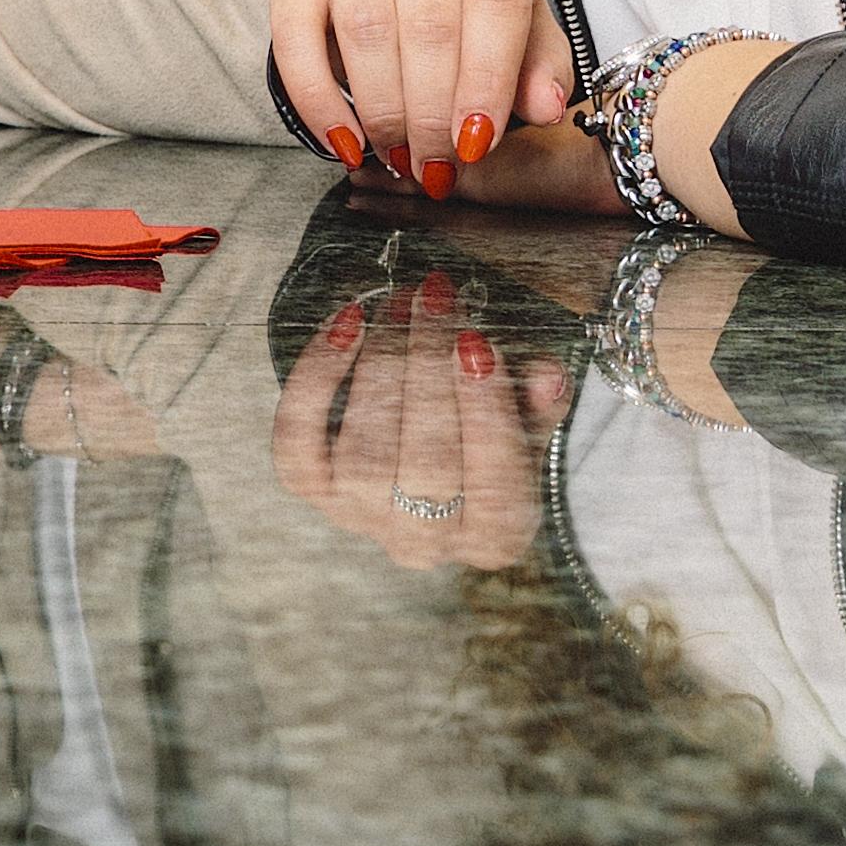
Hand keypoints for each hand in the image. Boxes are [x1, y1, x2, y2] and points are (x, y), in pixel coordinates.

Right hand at [270, 0, 565, 192]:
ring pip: (366, 28)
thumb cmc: (478, 7)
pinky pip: (296, 34)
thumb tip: (546, 106)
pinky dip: (317, 98)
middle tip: (437, 164)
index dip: (486, 80)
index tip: (477, 142)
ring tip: (400, 156)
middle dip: (432, 111)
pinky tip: (343, 141)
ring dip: (382, 109)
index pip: (495, 2)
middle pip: (428, 23)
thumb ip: (540, 68)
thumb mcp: (527, 33)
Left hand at [273, 273, 567, 573]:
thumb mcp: (526, 419)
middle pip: (426, 465)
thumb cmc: (481, 435)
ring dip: (380, 366)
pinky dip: (315, 381)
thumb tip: (547, 377)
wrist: (420, 449)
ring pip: (362, 454)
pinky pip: (298, 442)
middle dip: (429, 372)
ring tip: (397, 306)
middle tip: (434, 303)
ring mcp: (361, 520)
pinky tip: (345, 328)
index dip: (485, 411)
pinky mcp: (312, 491)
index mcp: (496, 535)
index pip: (495, 484)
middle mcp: (427, 542)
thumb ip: (540, 402)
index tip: (476, 342)